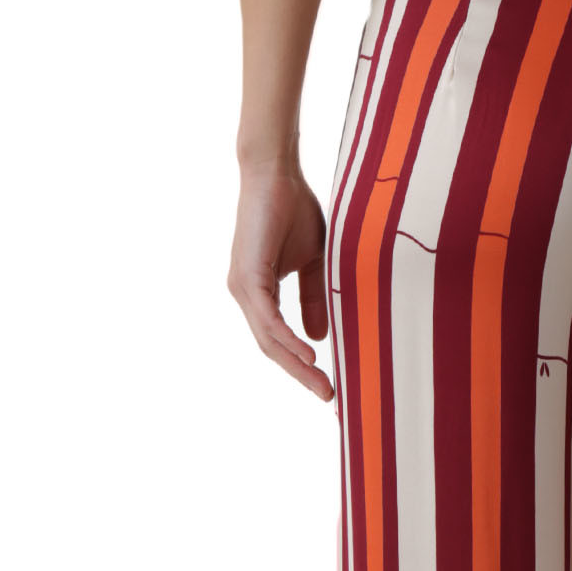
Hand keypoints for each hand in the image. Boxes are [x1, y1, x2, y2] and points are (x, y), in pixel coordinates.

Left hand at [227, 163, 334, 401]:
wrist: (276, 173)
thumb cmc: (293, 210)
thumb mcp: (313, 263)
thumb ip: (314, 299)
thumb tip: (319, 339)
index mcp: (258, 294)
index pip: (279, 341)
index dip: (301, 366)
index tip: (328, 386)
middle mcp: (245, 295)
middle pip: (272, 349)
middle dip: (301, 375)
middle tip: (329, 397)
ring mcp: (243, 288)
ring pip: (269, 340)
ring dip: (297, 366)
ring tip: (322, 385)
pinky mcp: (248, 278)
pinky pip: (269, 321)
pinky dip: (288, 341)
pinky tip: (309, 357)